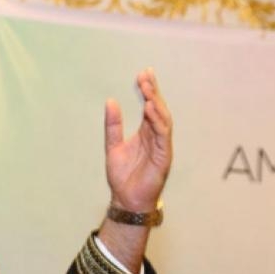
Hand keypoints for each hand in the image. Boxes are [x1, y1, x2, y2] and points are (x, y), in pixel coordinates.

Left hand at [104, 68, 172, 211]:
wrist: (125, 199)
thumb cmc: (122, 177)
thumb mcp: (112, 146)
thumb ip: (113, 125)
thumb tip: (110, 101)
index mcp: (145, 133)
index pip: (149, 106)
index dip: (148, 90)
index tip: (143, 73)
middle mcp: (155, 137)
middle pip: (158, 109)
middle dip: (153, 92)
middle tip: (145, 76)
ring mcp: (161, 146)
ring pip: (163, 120)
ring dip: (156, 104)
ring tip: (147, 91)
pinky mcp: (164, 156)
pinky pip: (163, 135)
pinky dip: (158, 122)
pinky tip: (150, 110)